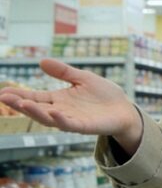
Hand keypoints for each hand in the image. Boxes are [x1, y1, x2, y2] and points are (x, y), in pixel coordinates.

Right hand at [0, 58, 142, 153]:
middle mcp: (61, 111)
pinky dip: (61, 120)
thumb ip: (64, 72)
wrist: (124, 109)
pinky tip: (55, 112)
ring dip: (35, 112)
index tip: (3, 91)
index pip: (35, 97)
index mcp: (59, 99)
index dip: (20, 94)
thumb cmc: (104, 95)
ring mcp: (72, 119)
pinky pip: (70, 125)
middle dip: (20, 104)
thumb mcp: (82, 78)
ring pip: (49, 118)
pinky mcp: (84, 126)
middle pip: (37, 109)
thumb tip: (41, 61)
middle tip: (4, 97)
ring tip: (23, 104)